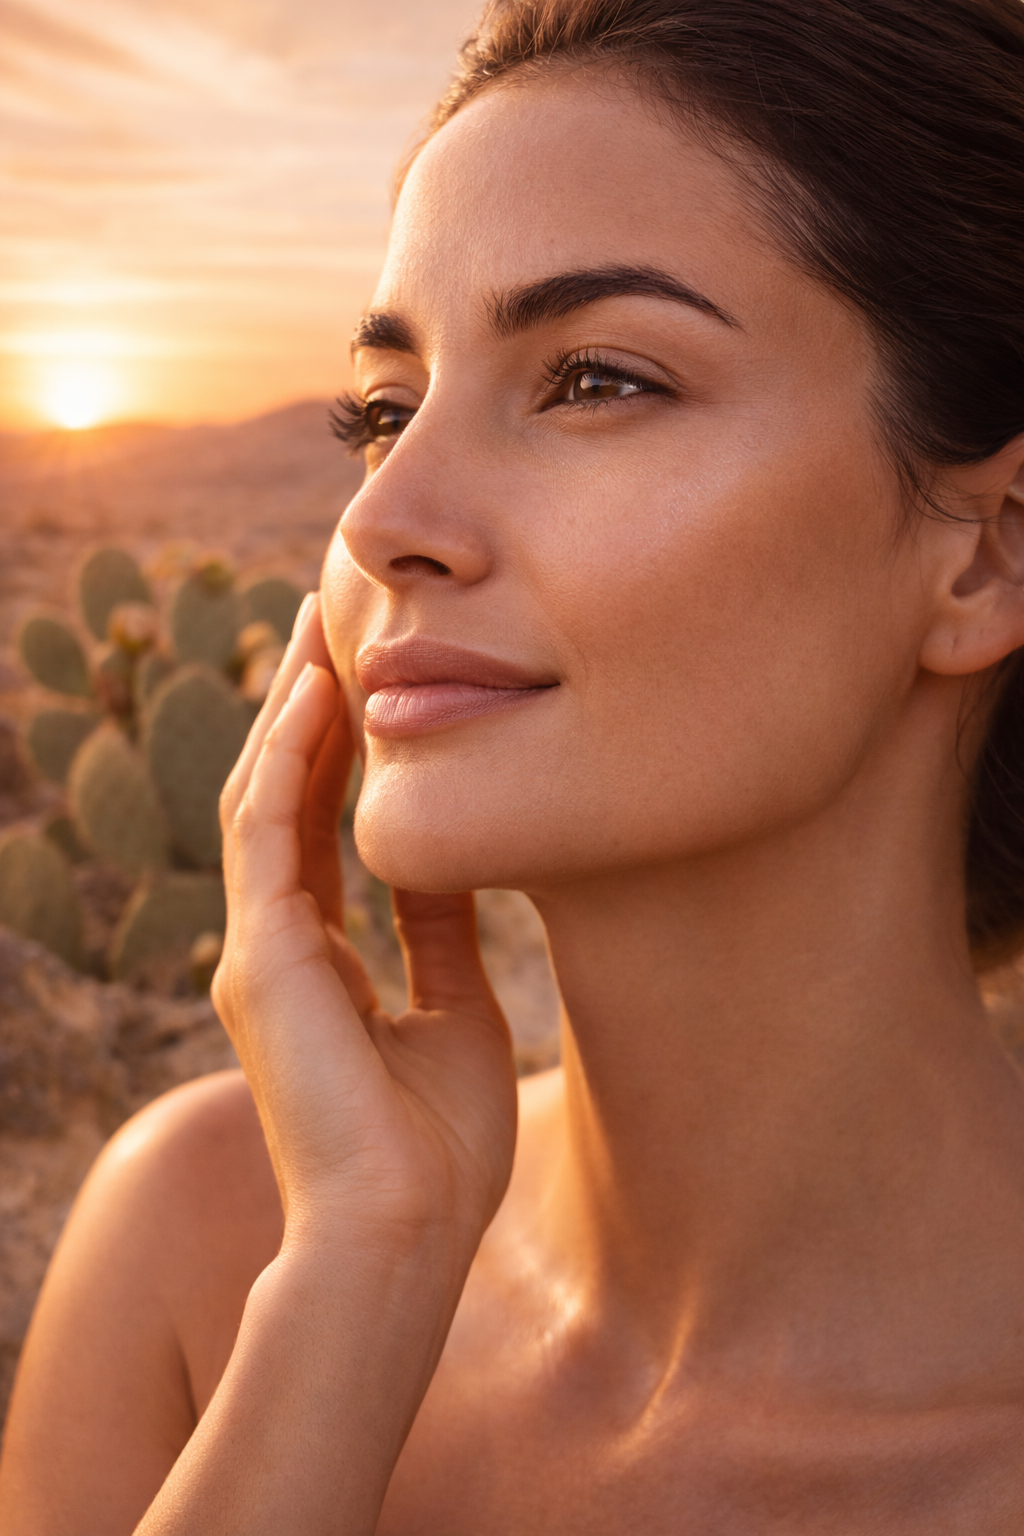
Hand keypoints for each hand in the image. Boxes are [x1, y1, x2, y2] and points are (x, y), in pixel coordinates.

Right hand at [214, 593, 518, 1268]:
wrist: (405, 1235)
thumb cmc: (437, 1150)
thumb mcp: (457, 1013)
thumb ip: (442, 934)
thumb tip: (455, 860)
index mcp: (318, 966)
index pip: (320, 834)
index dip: (339, 756)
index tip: (367, 685)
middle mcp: (276, 949)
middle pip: (284, 801)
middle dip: (307, 714)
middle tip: (328, 626)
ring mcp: (259, 952)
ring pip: (265, 800)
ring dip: (291, 714)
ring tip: (318, 633)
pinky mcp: (261, 957)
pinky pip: (267, 831)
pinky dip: (287, 758)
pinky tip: (313, 694)